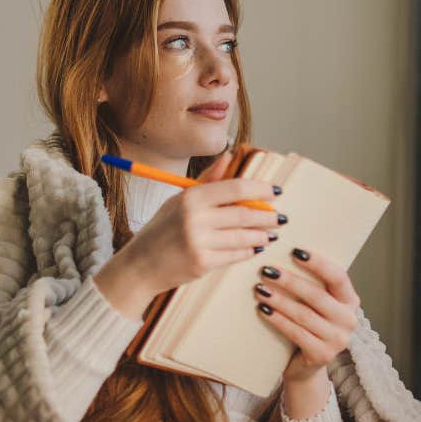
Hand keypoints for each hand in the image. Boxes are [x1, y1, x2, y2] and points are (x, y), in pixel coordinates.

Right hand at [113, 149, 284, 295]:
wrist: (140, 266)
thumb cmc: (161, 230)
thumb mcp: (179, 200)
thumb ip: (207, 179)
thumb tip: (229, 155)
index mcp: (191, 198)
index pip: (235, 188)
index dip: (260, 189)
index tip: (276, 191)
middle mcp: (195, 218)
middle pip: (244, 214)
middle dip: (267, 216)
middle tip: (280, 217)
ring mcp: (199, 242)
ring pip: (244, 237)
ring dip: (262, 235)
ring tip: (271, 233)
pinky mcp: (203, 263)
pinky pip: (236, 255)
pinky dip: (249, 251)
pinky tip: (255, 247)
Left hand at [253, 247, 360, 384]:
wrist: (305, 365)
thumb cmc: (308, 325)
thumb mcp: (315, 304)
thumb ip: (310, 284)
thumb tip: (281, 256)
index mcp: (350, 300)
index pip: (338, 276)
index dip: (318, 263)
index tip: (295, 251)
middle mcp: (349, 320)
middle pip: (317, 295)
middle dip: (289, 281)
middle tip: (266, 271)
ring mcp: (338, 340)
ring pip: (304, 314)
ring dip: (279, 300)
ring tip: (259, 289)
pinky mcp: (322, 355)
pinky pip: (296, 333)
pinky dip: (277, 320)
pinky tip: (263, 310)